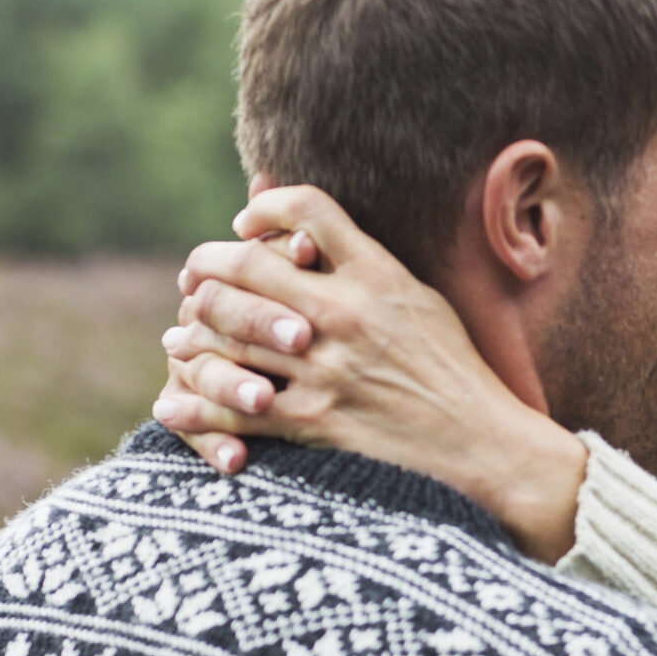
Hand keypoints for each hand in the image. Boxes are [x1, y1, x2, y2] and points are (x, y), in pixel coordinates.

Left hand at [153, 186, 587, 560]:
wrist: (484, 448)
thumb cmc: (455, 374)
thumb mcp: (421, 302)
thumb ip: (367, 265)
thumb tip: (312, 232)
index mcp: (379, 276)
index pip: (308, 209)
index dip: (264, 207)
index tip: (244, 226)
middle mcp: (347, 314)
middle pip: (249, 266)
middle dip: (206, 268)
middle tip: (192, 279)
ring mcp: (326, 368)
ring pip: (229, 333)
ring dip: (192, 334)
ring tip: (178, 339)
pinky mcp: (314, 421)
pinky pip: (235, 406)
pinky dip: (195, 406)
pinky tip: (172, 404)